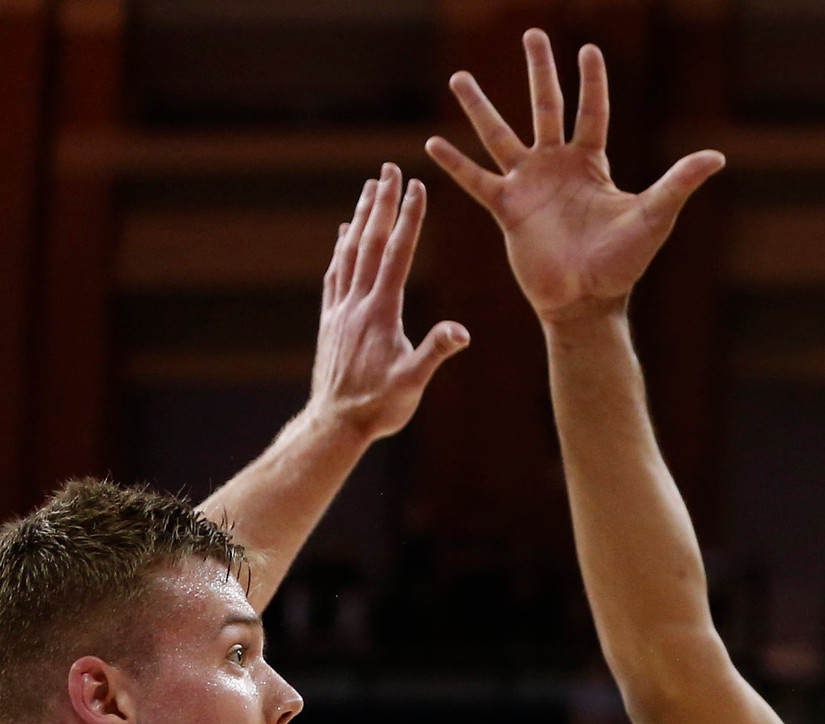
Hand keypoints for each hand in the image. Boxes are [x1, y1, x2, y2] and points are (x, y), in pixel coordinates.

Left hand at [308, 165, 468, 440]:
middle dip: (381, 203)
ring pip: (349, 251)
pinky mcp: (331, 319)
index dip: (409, 220)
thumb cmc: (380, 406)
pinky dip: (340, 247)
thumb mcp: (414, 383)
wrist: (335, 422)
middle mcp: (357, 302)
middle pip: (369, 242)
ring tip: (369, 189)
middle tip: (387, 169)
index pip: (397, 255)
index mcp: (381, 311)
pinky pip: (335, 273)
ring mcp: (340, 309)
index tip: (416, 187)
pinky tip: (343, 234)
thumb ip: (435, 353)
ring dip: (360, 217)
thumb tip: (461, 332)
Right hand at [427, 29, 723, 323]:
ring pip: (500, 135)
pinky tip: (432, 142)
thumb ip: (680, 183)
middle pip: (546, 107)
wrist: (588, 301)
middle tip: (532, 32)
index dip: (592, 81)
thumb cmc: (624, 263)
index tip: (588, 48)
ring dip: (480, 107)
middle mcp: (557, 167)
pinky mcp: (507, 209)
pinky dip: (455, 164)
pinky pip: (476, 180)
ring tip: (460, 77)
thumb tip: (718, 156)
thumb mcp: (655, 216)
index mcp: (592, 164)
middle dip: (540, 70)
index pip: (592, 111)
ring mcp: (529, 185)